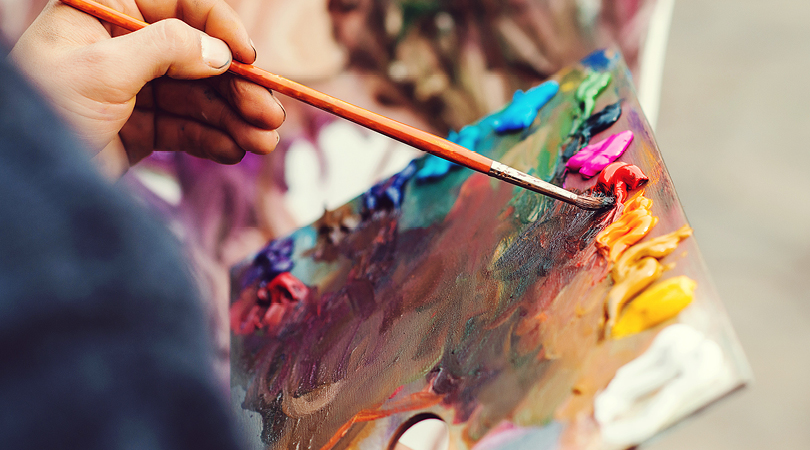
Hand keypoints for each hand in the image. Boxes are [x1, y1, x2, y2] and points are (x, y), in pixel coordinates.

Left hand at [10, 0, 285, 174]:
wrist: (25, 186)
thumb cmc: (45, 110)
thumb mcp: (103, 69)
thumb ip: (166, 50)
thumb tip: (220, 52)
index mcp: (105, 13)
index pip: (176, 6)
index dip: (217, 27)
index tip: (248, 56)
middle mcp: (122, 47)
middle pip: (195, 58)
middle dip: (236, 88)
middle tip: (271, 114)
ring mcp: (132, 90)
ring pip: (197, 98)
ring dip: (233, 120)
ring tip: (264, 143)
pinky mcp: (138, 129)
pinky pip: (185, 129)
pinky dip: (212, 141)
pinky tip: (235, 152)